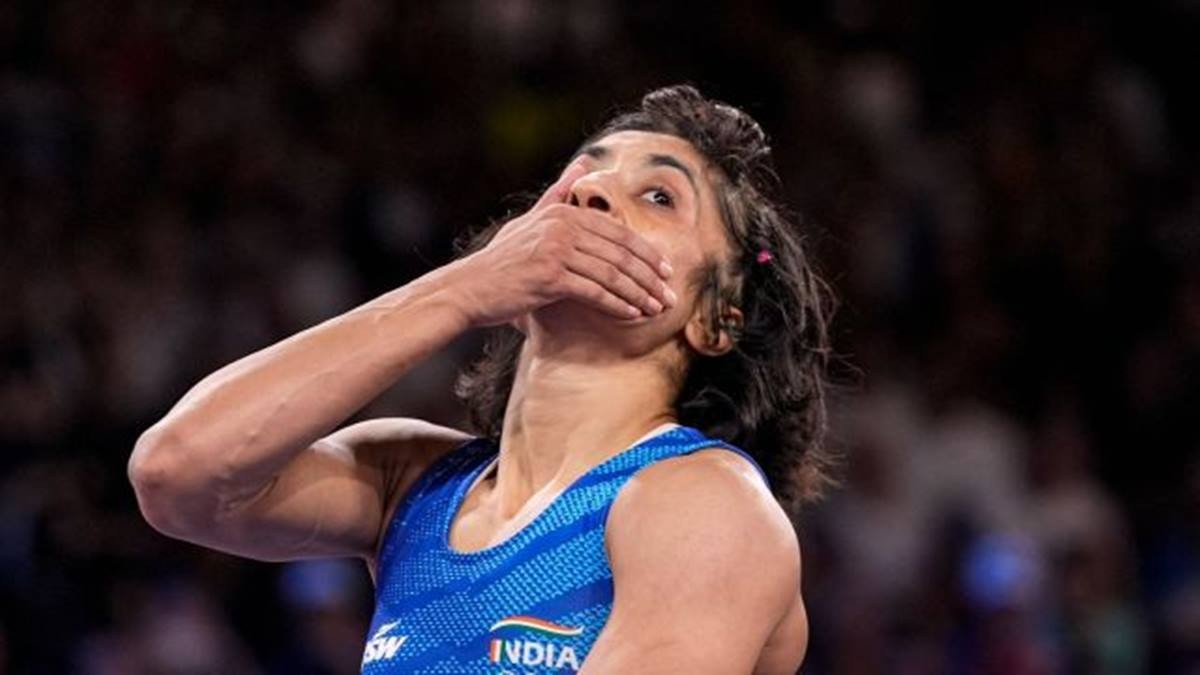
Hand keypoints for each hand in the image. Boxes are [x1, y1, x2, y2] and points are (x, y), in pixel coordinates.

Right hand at [449, 161, 676, 326]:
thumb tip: (584, 161)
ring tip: (657, 308)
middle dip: (650, 276)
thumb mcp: (529, 221)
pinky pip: (596, 291)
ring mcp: (556, 249)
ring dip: (640, 293)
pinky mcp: (550, 276)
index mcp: (561, 212)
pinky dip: (619, 304)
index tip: (665, 271)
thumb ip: (557, 194)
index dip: (646, 253)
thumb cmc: (500, 262)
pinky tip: (633, 315)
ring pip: (612, 273)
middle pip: (620, 252)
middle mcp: (561, 225)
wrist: (468, 288)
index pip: (617, 232)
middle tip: (670, 294)